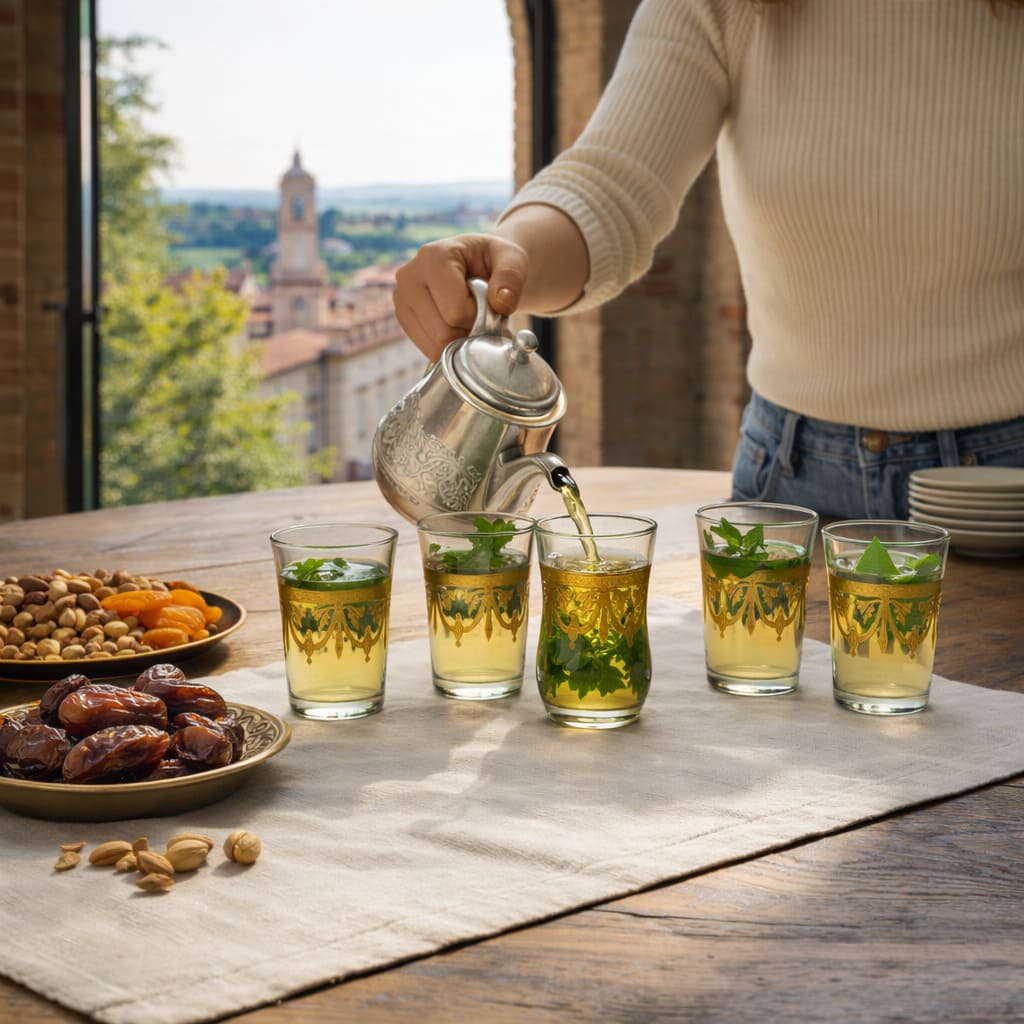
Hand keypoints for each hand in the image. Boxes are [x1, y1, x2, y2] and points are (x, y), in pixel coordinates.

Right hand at [393, 233, 528, 360]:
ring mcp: (401, 299)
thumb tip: (500, 304)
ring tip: (472, 321)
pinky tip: (458, 327)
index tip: (490, 305)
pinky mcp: (403, 317)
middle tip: (484, 318)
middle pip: (442, 333)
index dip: (480, 317)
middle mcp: (409, 276)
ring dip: (461, 342)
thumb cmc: (494, 261)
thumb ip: (511, 278)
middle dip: (471, 333)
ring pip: (434, 346)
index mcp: (433, 257)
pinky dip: (450, 347)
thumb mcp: (512, 260)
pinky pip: (428, 350)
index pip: (455, 311)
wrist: (480, 264)